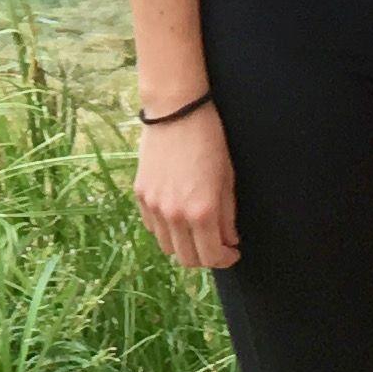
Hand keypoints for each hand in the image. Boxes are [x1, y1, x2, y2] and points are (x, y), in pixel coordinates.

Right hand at [135, 101, 239, 270]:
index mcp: (201, 212)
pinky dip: (166, 229)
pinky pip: (152, 227)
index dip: (225, 259)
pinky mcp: (140, 194)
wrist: (175, 111)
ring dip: (184, 245)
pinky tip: (177, 214)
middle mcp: (174, 215)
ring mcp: (153, 206)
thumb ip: (227, 215)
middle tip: (217, 245)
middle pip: (187, 259)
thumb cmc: (209, 141)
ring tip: (196, 230)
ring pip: (167, 247)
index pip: (211, 257)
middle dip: (205, 257)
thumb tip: (229, 239)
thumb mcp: (227, 179)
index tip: (232, 252)